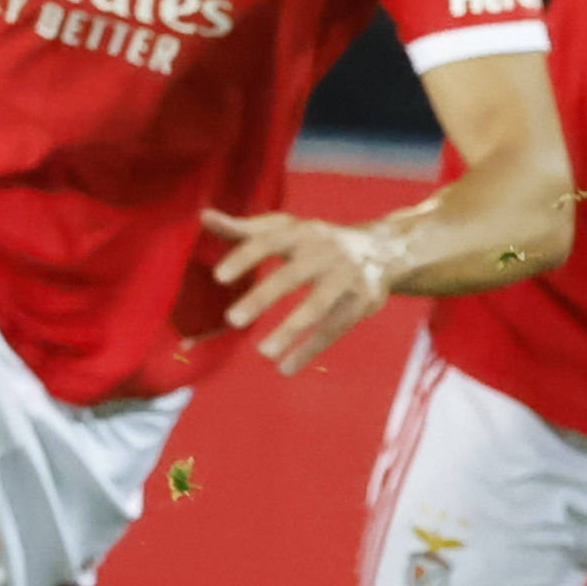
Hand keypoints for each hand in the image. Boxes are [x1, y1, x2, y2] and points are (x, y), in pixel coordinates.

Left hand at [203, 207, 396, 374]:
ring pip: (318, 305)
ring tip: (263, 352)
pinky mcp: (363, 300)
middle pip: (293, 275)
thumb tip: (203, 217)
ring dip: (291, 329)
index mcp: (302, 232)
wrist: (383, 249)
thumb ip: (244, 229)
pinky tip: (287, 368)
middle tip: (231, 320)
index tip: (218, 276)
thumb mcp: (286, 230)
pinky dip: (311, 349)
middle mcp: (326, 250)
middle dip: (263, 297)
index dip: (244, 257)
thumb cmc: (319, 241)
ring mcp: (347, 276)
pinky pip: (334, 328)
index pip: (269, 241)